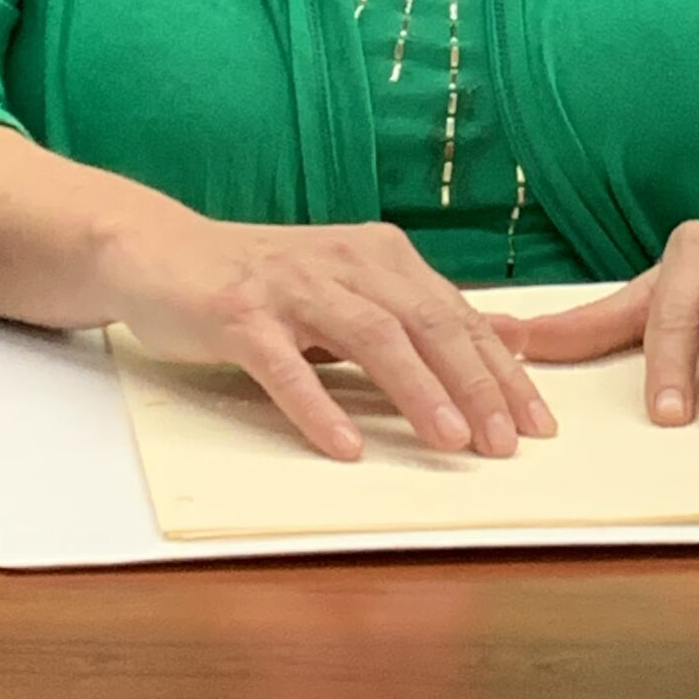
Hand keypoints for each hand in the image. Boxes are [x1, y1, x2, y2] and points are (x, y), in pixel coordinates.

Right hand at [98, 211, 556, 463]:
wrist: (159, 250)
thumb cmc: (264, 282)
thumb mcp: (349, 288)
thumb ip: (418, 312)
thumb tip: (507, 338)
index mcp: (380, 256)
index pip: (458, 316)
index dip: (503, 369)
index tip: (540, 422)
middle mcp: (344, 262)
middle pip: (428, 323)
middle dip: (476, 383)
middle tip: (510, 442)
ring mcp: (291, 286)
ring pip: (371, 336)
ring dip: (417, 391)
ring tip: (452, 440)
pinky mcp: (238, 314)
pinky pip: (285, 364)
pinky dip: (318, 406)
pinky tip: (345, 447)